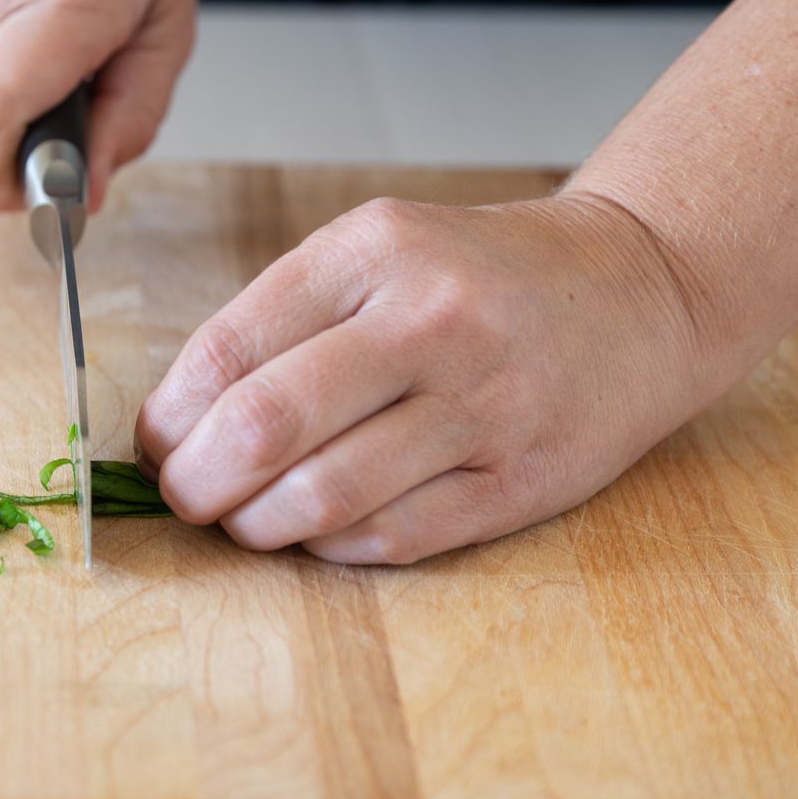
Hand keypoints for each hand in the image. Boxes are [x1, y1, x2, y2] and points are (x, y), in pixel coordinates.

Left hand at [134, 194, 717, 563]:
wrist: (640, 290)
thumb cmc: (482, 278)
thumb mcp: (377, 254)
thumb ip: (281, 324)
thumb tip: (177, 421)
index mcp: (374, 253)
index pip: (229, 349)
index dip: (169, 418)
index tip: (157, 444)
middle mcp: (431, 323)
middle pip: (265, 427)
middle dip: (196, 482)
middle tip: (186, 495)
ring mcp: (484, 406)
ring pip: (323, 497)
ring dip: (256, 524)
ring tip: (248, 516)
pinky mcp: (522, 482)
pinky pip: (391, 538)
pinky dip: (329, 545)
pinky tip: (320, 527)